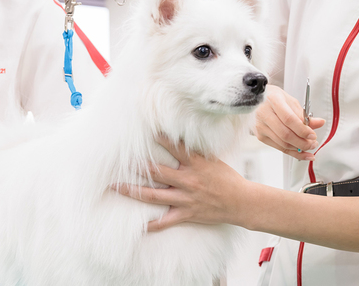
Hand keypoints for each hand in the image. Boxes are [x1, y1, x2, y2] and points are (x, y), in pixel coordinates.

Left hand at [115, 137, 249, 231]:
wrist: (241, 202)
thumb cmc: (228, 179)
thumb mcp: (214, 161)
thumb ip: (196, 153)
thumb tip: (181, 140)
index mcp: (197, 164)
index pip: (175, 147)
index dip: (160, 138)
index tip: (146, 131)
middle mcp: (189, 179)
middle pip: (157, 171)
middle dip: (137, 166)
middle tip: (119, 161)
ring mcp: (186, 198)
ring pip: (154, 195)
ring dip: (134, 191)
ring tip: (117, 186)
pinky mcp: (187, 213)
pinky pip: (165, 221)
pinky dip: (152, 224)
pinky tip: (138, 226)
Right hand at [253, 85, 324, 159]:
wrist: (255, 100)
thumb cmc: (273, 98)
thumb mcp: (290, 101)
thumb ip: (304, 114)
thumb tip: (319, 123)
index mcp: (273, 100)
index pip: (289, 119)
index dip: (302, 130)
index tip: (313, 135)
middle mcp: (264, 114)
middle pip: (285, 134)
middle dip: (302, 142)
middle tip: (313, 143)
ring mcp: (261, 127)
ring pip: (282, 144)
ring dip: (299, 149)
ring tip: (309, 146)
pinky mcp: (260, 136)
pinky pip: (279, 147)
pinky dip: (292, 152)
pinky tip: (302, 153)